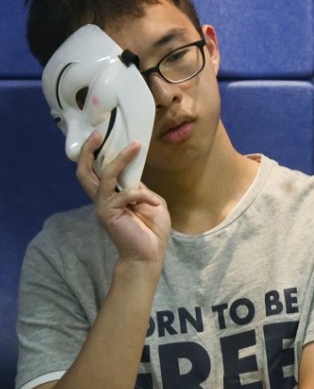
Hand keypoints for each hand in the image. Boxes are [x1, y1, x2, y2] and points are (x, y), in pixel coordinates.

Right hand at [77, 131, 170, 265]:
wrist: (149, 255)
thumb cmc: (152, 231)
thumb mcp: (152, 202)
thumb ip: (141, 188)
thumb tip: (135, 176)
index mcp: (112, 195)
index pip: (99, 171)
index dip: (99, 154)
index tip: (105, 134)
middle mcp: (103, 199)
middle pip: (85, 172)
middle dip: (90, 151)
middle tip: (98, 133)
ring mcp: (103, 206)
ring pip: (104, 177)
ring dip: (120, 161)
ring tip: (134, 148)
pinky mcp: (109, 214)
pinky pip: (125, 195)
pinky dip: (141, 196)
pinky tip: (154, 203)